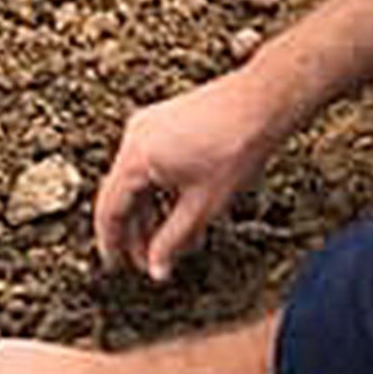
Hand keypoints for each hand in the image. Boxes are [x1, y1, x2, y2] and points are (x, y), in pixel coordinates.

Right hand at [94, 67, 282, 282]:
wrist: (263, 103)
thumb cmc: (236, 148)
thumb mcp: (203, 206)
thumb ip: (174, 241)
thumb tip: (156, 270)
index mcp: (135, 157)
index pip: (109, 209)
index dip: (111, 243)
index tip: (117, 268)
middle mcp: (134, 136)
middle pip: (123, 194)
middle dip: (137, 231)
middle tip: (150, 262)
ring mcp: (150, 125)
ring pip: (139, 179)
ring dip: (152, 212)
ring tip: (172, 242)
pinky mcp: (166, 120)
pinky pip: (152, 162)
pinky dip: (162, 189)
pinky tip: (182, 211)